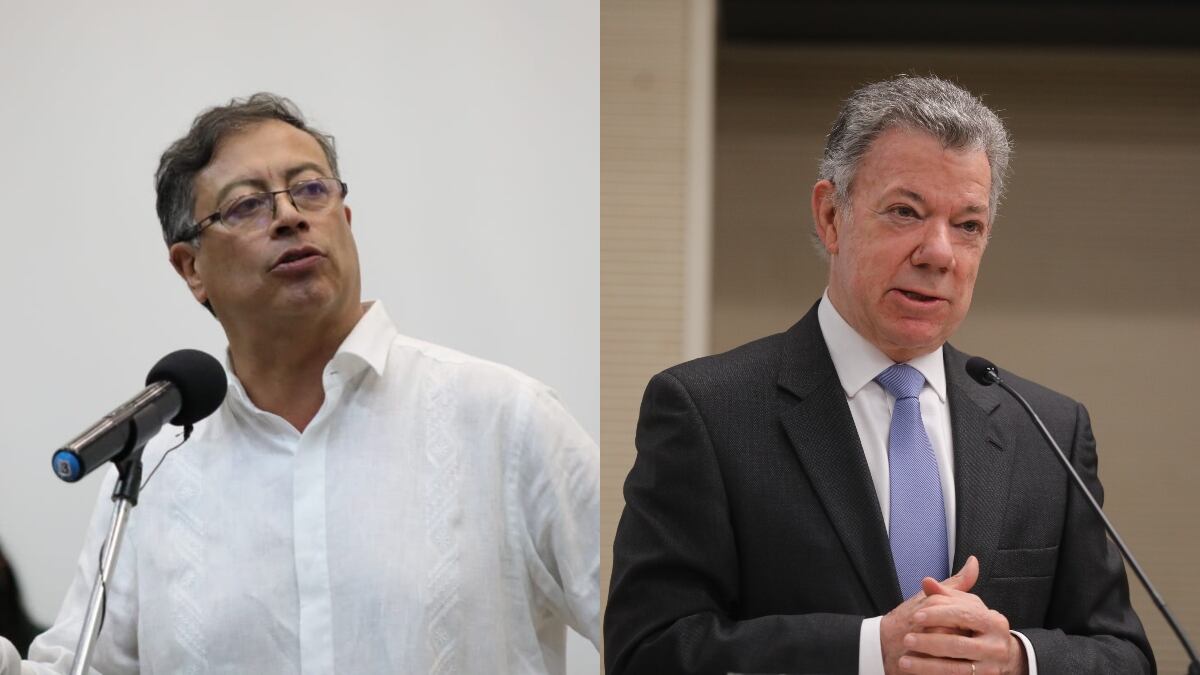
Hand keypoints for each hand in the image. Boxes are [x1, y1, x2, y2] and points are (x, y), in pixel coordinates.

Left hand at [896, 559, 1027, 674]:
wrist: (1000, 656)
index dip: (938, 614)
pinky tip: (915, 672)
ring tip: (904, 661)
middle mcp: (995, 646)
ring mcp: (989, 668)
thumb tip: (927, 581)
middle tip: (907, 639)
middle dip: (929, 642)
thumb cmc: (976, 626)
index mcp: (993, 621)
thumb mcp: (966, 607)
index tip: (916, 616)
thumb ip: (946, 594)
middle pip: (958, 644)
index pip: (963, 615)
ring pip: (955, 668)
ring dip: (926, 665)